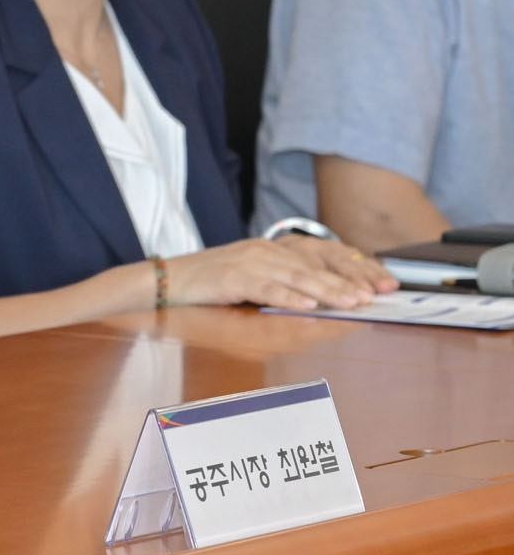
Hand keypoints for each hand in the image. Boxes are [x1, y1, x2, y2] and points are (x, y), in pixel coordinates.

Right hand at [165, 234, 395, 310]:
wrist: (170, 279)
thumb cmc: (213, 281)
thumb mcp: (256, 274)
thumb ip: (289, 279)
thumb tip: (330, 297)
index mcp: (275, 246)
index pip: (325, 252)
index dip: (357, 266)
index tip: (384, 281)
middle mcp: (266, 249)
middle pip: (317, 263)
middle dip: (350, 279)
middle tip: (376, 294)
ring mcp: (249, 262)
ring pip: (297, 276)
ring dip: (327, 291)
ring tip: (352, 303)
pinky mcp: (233, 278)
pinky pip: (266, 288)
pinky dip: (288, 298)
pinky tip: (307, 308)